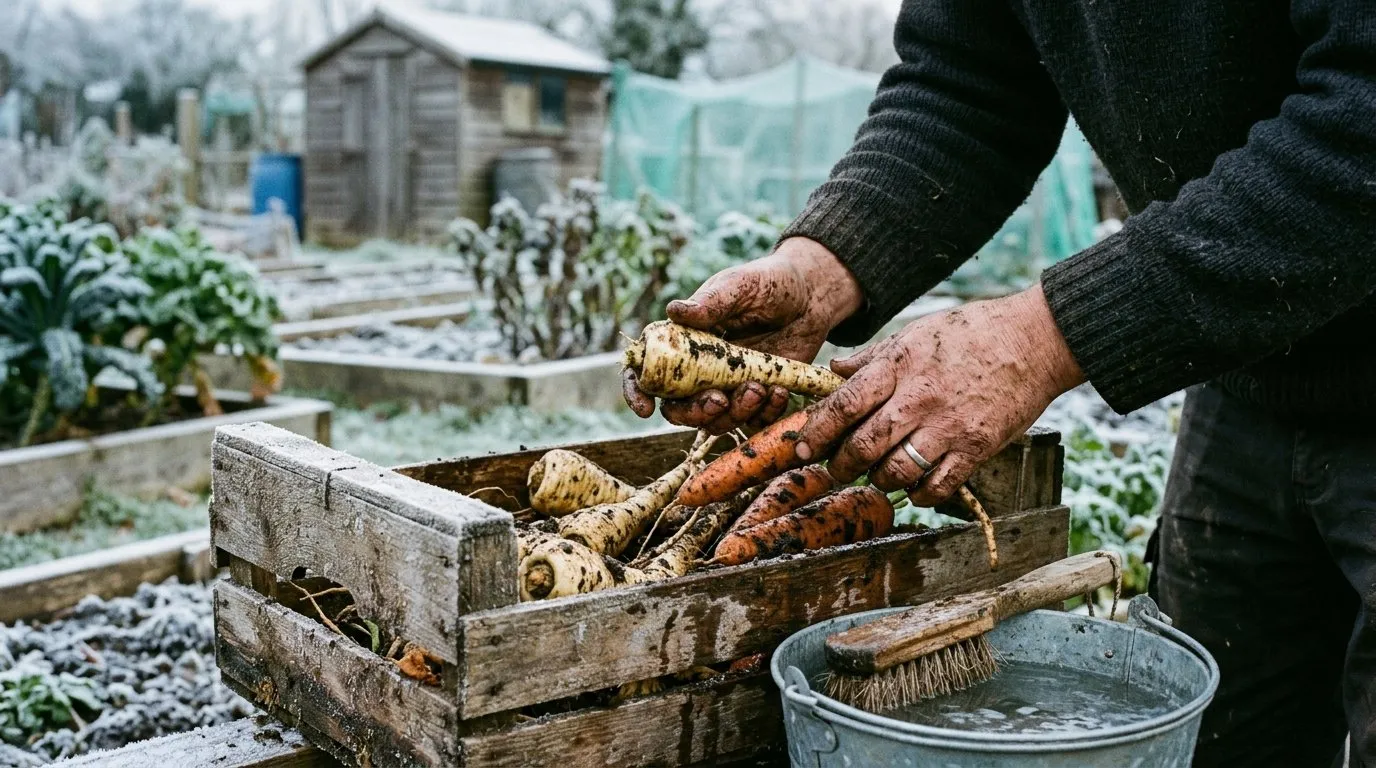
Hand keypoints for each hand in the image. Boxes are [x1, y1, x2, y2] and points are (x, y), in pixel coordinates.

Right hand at [623, 237, 863, 433]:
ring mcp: (729, 387)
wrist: (812, 295)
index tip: (645, 408)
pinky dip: (765, 413)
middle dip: (695, 412)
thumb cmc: (768, 283)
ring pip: (716, 421)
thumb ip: (710, 303)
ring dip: (734, 414)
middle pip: (679, 409)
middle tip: (720, 399)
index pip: (647, 371)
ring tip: (761, 387)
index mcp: (683, 341)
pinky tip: (781, 391)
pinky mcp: (760, 398)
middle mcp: (700, 370)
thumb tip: (674, 311)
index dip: (637, 392)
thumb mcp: (740, 287)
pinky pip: (754, 421)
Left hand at [795, 283, 1083, 504]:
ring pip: (896, 471)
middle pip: (864, 444)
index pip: (845, 404)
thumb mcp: (916, 333)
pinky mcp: (977, 448)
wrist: (1035, 341)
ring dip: (878, 479)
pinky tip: (914, 485)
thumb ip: (873, 358)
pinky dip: (919, 494)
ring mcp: (949, 426)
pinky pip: (937, 486)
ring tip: (876, 473)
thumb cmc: (972, 333)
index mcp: (900, 365)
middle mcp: (920, 398)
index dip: (818, 431)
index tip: (803, 446)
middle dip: (840, 464)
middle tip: (834, 468)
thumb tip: (833, 371)